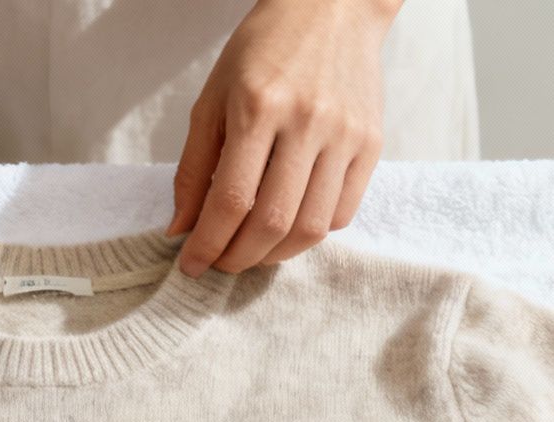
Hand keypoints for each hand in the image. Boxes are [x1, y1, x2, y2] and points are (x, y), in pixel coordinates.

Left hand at [168, 0, 398, 276]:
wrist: (331, 8)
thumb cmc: (263, 51)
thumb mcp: (213, 98)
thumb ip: (194, 167)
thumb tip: (181, 228)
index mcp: (258, 107)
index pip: (231, 200)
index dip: (207, 243)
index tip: (191, 264)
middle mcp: (306, 122)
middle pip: (271, 222)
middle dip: (238, 258)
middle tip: (220, 263)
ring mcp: (345, 135)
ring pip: (310, 227)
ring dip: (274, 255)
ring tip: (251, 252)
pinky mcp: (371, 144)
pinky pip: (341, 213)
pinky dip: (310, 234)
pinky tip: (288, 227)